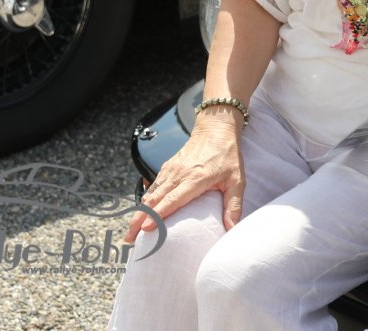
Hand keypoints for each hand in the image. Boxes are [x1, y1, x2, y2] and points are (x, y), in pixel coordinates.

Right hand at [124, 110, 245, 242]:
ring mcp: (170, 170)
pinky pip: (152, 186)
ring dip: (138, 212)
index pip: (172, 200)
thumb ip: (233, 205)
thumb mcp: (237, 180)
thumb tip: (232, 229)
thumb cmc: (227, 155)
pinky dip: (144, 200)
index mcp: (195, 179)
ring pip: (150, 194)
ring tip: (131, 231)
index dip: (158, 215)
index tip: (146, 229)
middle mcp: (178, 174)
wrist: (216, 129)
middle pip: (154, 200)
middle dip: (140, 220)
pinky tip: (140, 212)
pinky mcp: (167, 167)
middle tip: (130, 238)